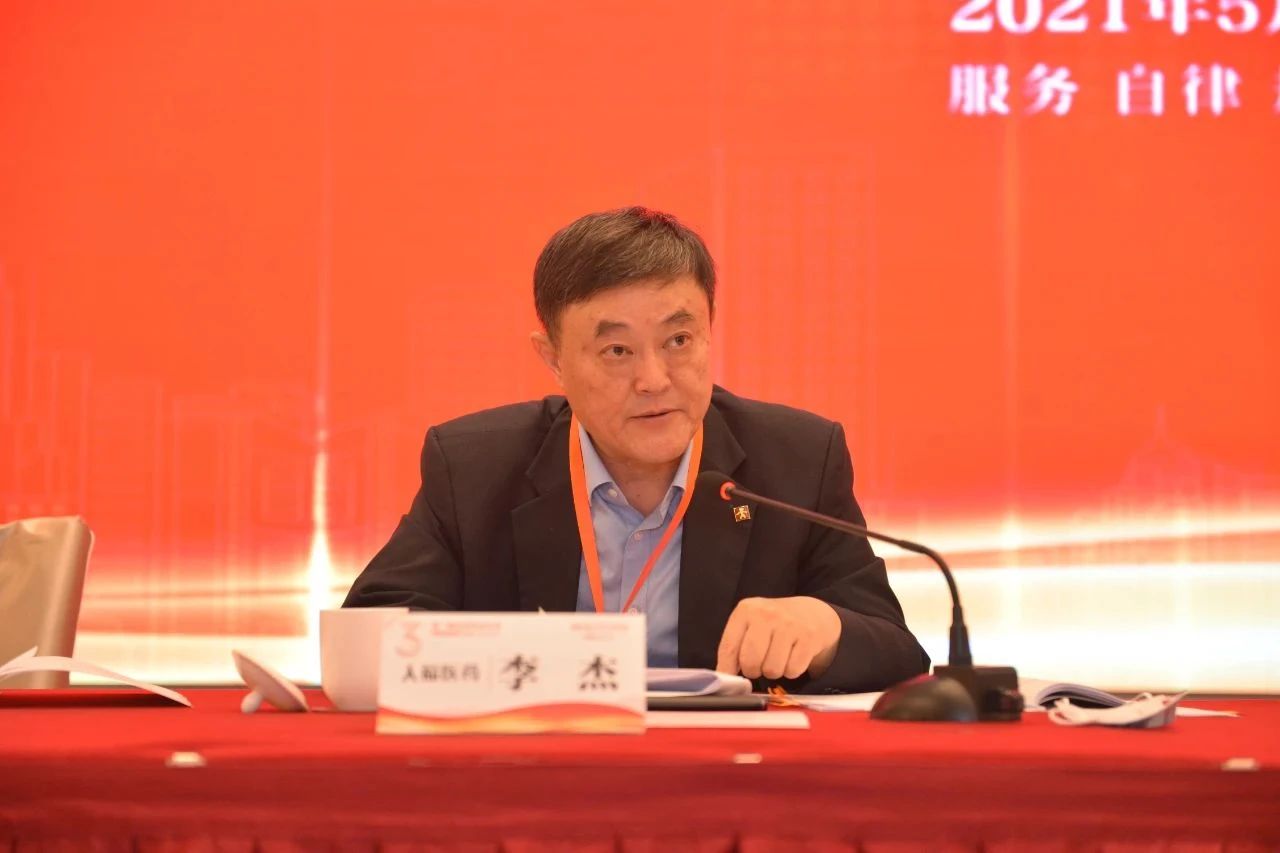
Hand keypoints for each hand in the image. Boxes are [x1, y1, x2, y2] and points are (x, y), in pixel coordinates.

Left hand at [715, 596, 841, 679]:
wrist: (812, 613)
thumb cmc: (775, 625)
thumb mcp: (751, 625)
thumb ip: (735, 647)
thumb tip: (724, 677)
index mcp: (746, 610)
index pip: (728, 648)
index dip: (727, 669)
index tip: (729, 682)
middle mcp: (767, 614)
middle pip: (750, 661)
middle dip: (753, 671)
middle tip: (759, 665)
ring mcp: (789, 625)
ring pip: (772, 669)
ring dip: (774, 672)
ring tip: (777, 658)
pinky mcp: (808, 637)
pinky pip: (793, 670)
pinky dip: (792, 671)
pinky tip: (793, 657)